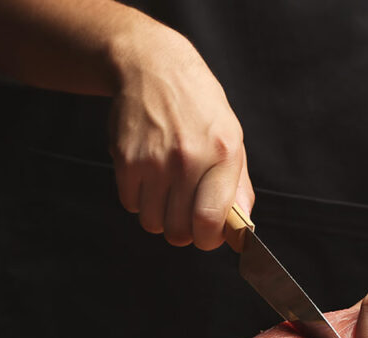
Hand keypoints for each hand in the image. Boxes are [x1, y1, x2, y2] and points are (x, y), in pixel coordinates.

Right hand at [109, 26, 253, 249]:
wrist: (154, 67)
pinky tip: (148, 176)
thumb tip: (241, 229)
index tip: (207, 235)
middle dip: (183, 232)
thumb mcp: (231, 137)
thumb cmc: (199, 107)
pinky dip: (139, 199)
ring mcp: (154, 159)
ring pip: (152, 222)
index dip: (208, 239)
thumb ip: (237, 186)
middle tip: (184, 215)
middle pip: (179, 231)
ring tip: (166, 191)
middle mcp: (189, 158)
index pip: (211, 221)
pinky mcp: (126, 158)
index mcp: (223, 154)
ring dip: (159, 216)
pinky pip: (130, 204)